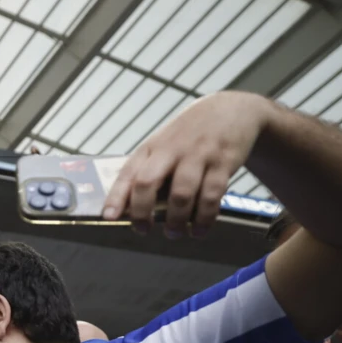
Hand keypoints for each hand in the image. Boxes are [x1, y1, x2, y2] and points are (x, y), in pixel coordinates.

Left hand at [103, 92, 274, 236]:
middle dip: (142, 211)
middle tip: (142, 230)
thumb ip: (150, 170)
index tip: (109, 217)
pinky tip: (199, 230)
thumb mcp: (164, 144)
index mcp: (151, 148)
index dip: (116, 197)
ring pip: (181, 194)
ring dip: (175, 220)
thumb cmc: (189, 134)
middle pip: (148, 182)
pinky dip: (204, 218)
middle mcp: (171, 150)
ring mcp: (197, 155)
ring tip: (174, 233)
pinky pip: (212, 196)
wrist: (232, 109)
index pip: (127, 173)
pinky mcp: (223, 163)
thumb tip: (130, 207)